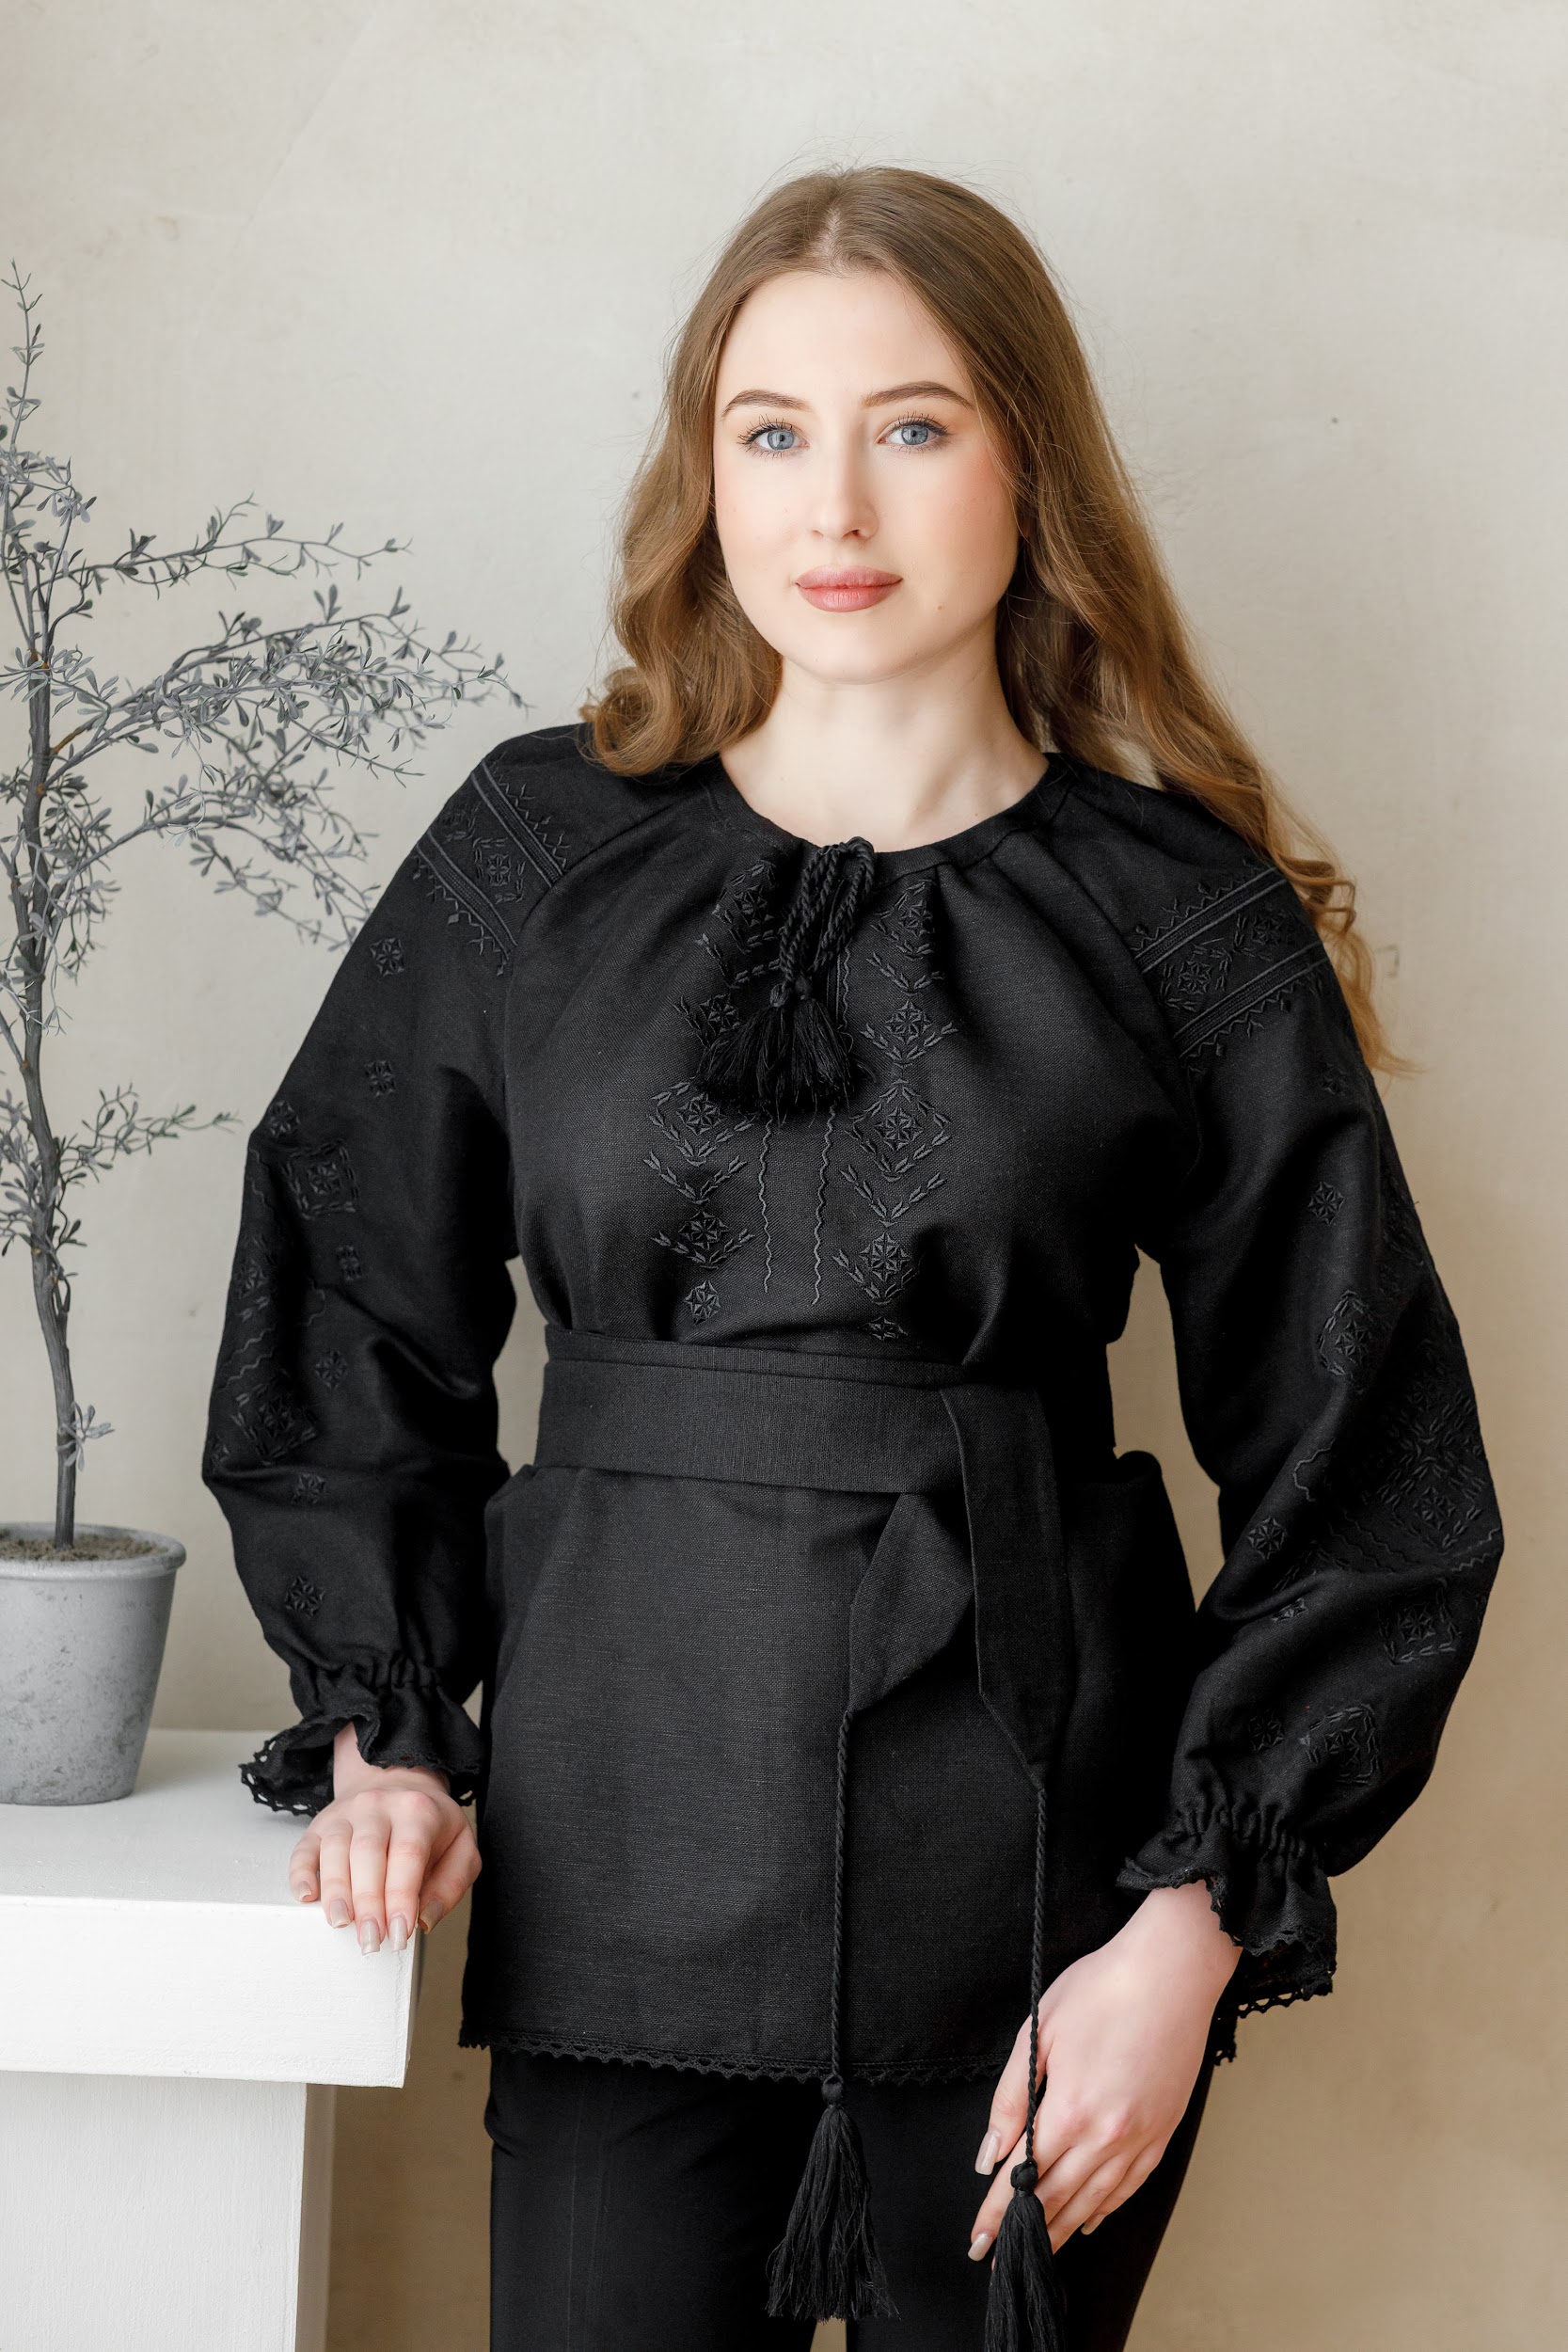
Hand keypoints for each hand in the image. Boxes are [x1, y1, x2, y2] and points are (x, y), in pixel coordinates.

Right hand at [286, 1721, 481, 1954]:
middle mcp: (377, 1807)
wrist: (397, 1780)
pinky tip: (307, 1896)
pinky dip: (300, 1874)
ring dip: (336, 1891)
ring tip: (341, 1924)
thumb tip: (425, 1919)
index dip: (402, 1897)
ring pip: (335, 1851)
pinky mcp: (319, 1826)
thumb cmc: (429, 1824)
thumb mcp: (461, 1846)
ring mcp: (345, 1815)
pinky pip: (303, 1849)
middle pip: (368, 1854)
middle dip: (368, 1903)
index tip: (400, 1934)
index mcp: (417, 1811)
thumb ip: (452, 1884)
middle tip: (371, 1940)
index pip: (408, 1855)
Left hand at [969, 1882, 1237, 2260]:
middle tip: (1001, 2258)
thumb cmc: (1102, 1989)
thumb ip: (1011, 2100)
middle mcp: (1107, 2135)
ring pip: (1094, 2201)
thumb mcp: (1040, 2033)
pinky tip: (1088, 2220)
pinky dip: (1104, 2209)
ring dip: (1062, 2230)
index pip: (1023, 2178)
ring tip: (1038, 2251)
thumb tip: (989, 2158)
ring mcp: (1140, 2138)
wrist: (1173, 1970)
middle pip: (1058, 2200)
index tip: (979, 2243)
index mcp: (1070, 2110)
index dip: (997, 2214)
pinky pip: (1129, 2186)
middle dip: (1026, 2233)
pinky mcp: (1162, 2132)